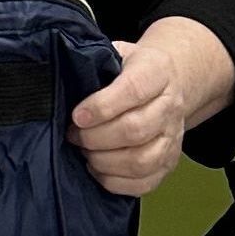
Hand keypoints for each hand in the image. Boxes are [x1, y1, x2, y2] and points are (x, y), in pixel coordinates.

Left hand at [72, 21, 224, 196]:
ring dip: (103, 161)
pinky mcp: (169, 162)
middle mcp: (170, 106)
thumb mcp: (116, 52)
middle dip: (95, 137)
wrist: (170, 81)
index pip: (133, 90)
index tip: (77, 116)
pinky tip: (96, 167)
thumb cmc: (131, 68)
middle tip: (72, 134)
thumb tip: (61, 79)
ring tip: (83, 151)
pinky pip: (144, 183)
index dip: (102, 106)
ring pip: (140, 160)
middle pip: (135, 130)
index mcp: (157, 71)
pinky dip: (114, 181)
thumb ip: (94, 62)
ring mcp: (173, 138)